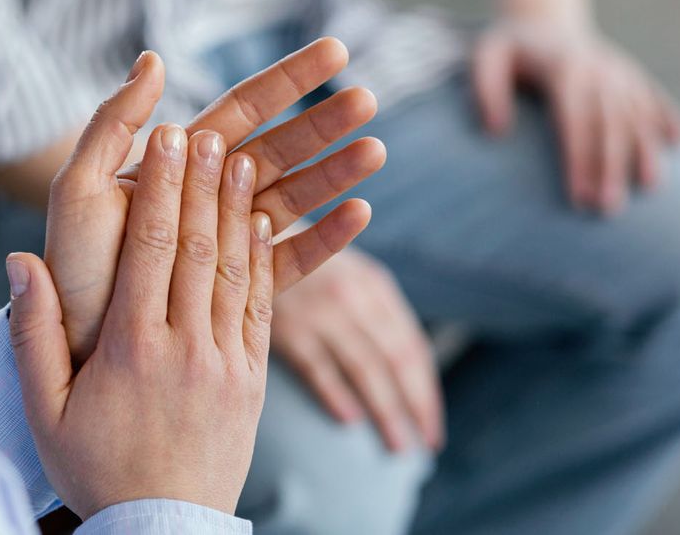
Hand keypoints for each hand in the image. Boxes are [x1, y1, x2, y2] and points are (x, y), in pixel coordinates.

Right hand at [7, 124, 281, 517]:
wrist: (161, 531)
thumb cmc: (94, 471)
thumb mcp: (44, 411)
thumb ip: (32, 334)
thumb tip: (20, 262)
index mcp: (131, 349)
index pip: (150, 249)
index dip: (161, 189)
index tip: (167, 139)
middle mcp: (185, 347)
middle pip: (198, 248)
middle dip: (200, 183)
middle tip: (203, 130)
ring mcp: (226, 364)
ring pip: (236, 271)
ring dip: (238, 210)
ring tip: (241, 157)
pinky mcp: (253, 381)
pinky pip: (263, 308)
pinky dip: (265, 261)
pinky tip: (265, 223)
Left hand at [47, 38, 385, 362]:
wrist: (75, 346)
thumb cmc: (73, 268)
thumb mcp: (81, 188)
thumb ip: (113, 124)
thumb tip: (154, 59)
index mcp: (178, 165)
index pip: (244, 109)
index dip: (289, 80)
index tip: (336, 52)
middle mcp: (208, 199)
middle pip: (279, 149)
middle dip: (324, 122)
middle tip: (368, 99)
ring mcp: (228, 246)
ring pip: (294, 198)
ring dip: (335, 173)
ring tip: (375, 151)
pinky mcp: (239, 295)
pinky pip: (290, 262)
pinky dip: (326, 240)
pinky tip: (359, 215)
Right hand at [271, 247, 442, 452]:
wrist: (247, 235)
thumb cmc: (299, 263)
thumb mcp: (342, 273)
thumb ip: (372, 312)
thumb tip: (405, 367)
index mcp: (375, 286)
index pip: (413, 347)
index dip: (427, 390)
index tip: (432, 426)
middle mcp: (354, 296)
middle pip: (396, 360)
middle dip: (415, 406)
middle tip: (426, 445)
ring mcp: (321, 310)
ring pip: (365, 368)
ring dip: (385, 410)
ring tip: (397, 445)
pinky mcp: (287, 324)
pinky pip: (318, 365)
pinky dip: (336, 393)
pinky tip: (349, 420)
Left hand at [473, 20, 679, 213]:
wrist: (542, 19)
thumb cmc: (508, 50)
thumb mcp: (485, 57)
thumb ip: (485, 91)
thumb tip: (496, 131)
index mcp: (564, 68)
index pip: (575, 120)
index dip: (579, 159)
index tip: (578, 196)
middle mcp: (598, 68)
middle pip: (609, 123)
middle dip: (611, 167)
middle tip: (608, 208)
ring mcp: (619, 71)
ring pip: (637, 113)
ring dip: (644, 151)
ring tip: (649, 187)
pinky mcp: (631, 74)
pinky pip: (654, 97)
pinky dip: (668, 117)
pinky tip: (679, 144)